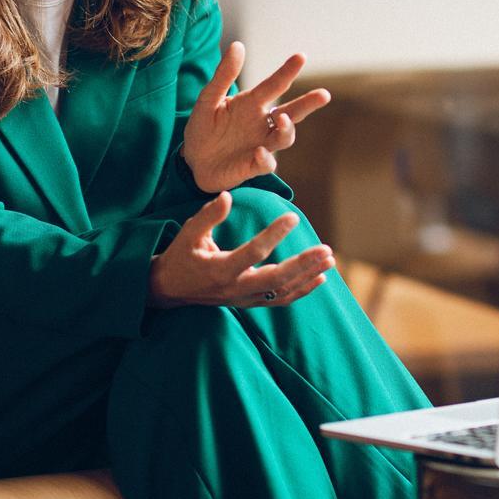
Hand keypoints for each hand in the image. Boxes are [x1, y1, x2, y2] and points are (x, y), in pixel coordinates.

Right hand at [148, 191, 334, 308]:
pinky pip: (279, 300)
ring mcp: (243, 299)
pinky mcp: (248, 302)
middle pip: (276, 280)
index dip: (274, 235)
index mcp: (219, 270)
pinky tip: (320, 278)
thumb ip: (209, 215)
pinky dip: (301, 290)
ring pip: (282, 293)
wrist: (168, 290)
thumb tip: (228, 196)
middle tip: (326, 249)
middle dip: (303, 265)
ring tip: (329, 260)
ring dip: (308, 277)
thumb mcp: (188, 233)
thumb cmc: (180, 257)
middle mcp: (235, 289)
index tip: (293, 217)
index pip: (254, 253)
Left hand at [182, 42, 331, 192]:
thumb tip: (238, 45)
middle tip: (324, 94)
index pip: (274, 85)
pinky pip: (267, 163)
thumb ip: (224, 75)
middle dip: (308, 103)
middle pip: (292, 112)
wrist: (191, 161)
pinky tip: (259, 152)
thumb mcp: (208, 99)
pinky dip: (266, 158)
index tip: (300, 57)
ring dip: (287, 129)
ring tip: (283, 120)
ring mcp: (261, 145)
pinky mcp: (253, 166)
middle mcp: (262, 123)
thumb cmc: (202, 128)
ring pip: (285, 137)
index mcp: (252, 103)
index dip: (287, 71)